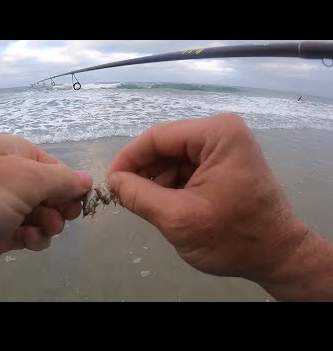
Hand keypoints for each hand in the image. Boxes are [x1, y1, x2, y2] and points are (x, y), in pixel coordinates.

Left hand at [0, 135, 91, 299]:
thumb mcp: (21, 179)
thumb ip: (59, 180)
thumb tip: (87, 179)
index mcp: (14, 154)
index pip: (56, 167)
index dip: (71, 184)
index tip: (79, 203)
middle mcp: (9, 178)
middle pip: (51, 192)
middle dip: (61, 206)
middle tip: (61, 218)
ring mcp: (2, 207)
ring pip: (42, 215)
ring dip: (50, 224)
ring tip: (43, 231)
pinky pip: (28, 233)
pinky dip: (35, 238)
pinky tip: (31, 242)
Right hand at [107, 113, 310, 288]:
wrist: (278, 256)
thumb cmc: (233, 237)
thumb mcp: (178, 218)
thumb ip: (139, 196)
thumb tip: (113, 182)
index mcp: (217, 134)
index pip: (158, 137)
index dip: (129, 158)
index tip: (110, 182)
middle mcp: (222, 132)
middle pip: (166, 146)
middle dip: (143, 172)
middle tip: (124, 196)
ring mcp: (225, 147)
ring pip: (174, 158)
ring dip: (156, 181)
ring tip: (145, 205)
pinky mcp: (225, 163)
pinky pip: (187, 168)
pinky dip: (171, 185)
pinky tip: (165, 204)